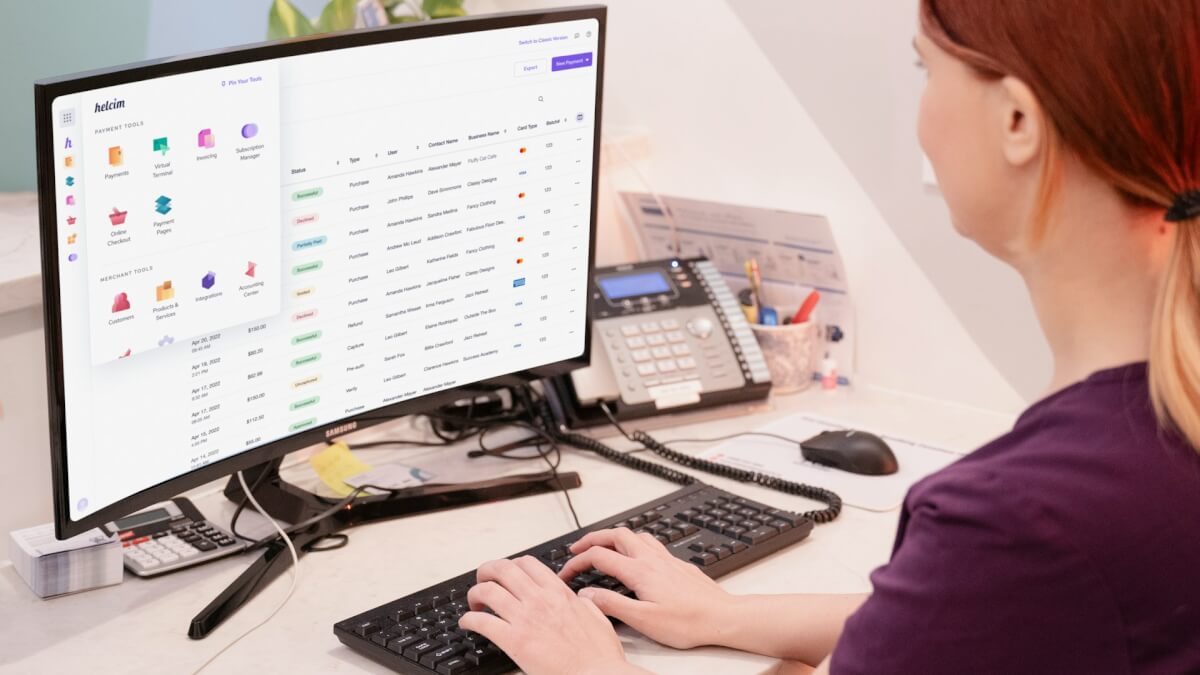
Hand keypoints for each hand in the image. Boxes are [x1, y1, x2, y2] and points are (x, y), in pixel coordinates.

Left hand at [458, 556, 635, 674]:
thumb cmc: (599, 654)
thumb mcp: (597, 616)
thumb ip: (585, 603)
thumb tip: (580, 597)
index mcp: (559, 592)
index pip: (526, 563)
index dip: (511, 565)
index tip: (506, 574)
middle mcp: (539, 600)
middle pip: (502, 570)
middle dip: (486, 572)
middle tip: (482, 581)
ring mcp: (525, 618)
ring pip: (488, 591)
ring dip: (475, 594)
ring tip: (474, 604)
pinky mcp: (514, 641)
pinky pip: (482, 622)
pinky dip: (469, 620)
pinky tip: (468, 623)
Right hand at [559, 527, 732, 648]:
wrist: (722, 618)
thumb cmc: (688, 622)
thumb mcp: (644, 620)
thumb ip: (613, 605)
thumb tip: (588, 595)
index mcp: (640, 571)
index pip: (600, 556)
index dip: (577, 562)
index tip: (566, 571)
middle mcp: (652, 559)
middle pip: (616, 534)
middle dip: (593, 538)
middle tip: (578, 548)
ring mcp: (666, 559)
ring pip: (635, 534)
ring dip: (614, 536)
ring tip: (603, 545)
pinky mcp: (677, 564)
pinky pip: (651, 542)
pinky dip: (635, 542)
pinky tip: (637, 554)